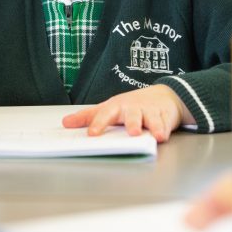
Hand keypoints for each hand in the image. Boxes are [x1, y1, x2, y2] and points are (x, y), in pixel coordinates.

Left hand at [61, 84, 193, 142]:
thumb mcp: (109, 109)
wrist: (162, 95)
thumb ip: (88, 117)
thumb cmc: (131, 105)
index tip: (92, 134)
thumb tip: (65, 123)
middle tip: (132, 132)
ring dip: (152, 126)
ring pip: (151, 119)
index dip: (98, 123)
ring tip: (152, 134)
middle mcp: (133, 109)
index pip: (105, 114)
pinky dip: (165, 129)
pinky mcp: (164, 116)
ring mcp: (150, 112)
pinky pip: (165, 123)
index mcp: (116, 107)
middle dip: (132, 123)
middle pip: (131, 115)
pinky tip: (164, 136)